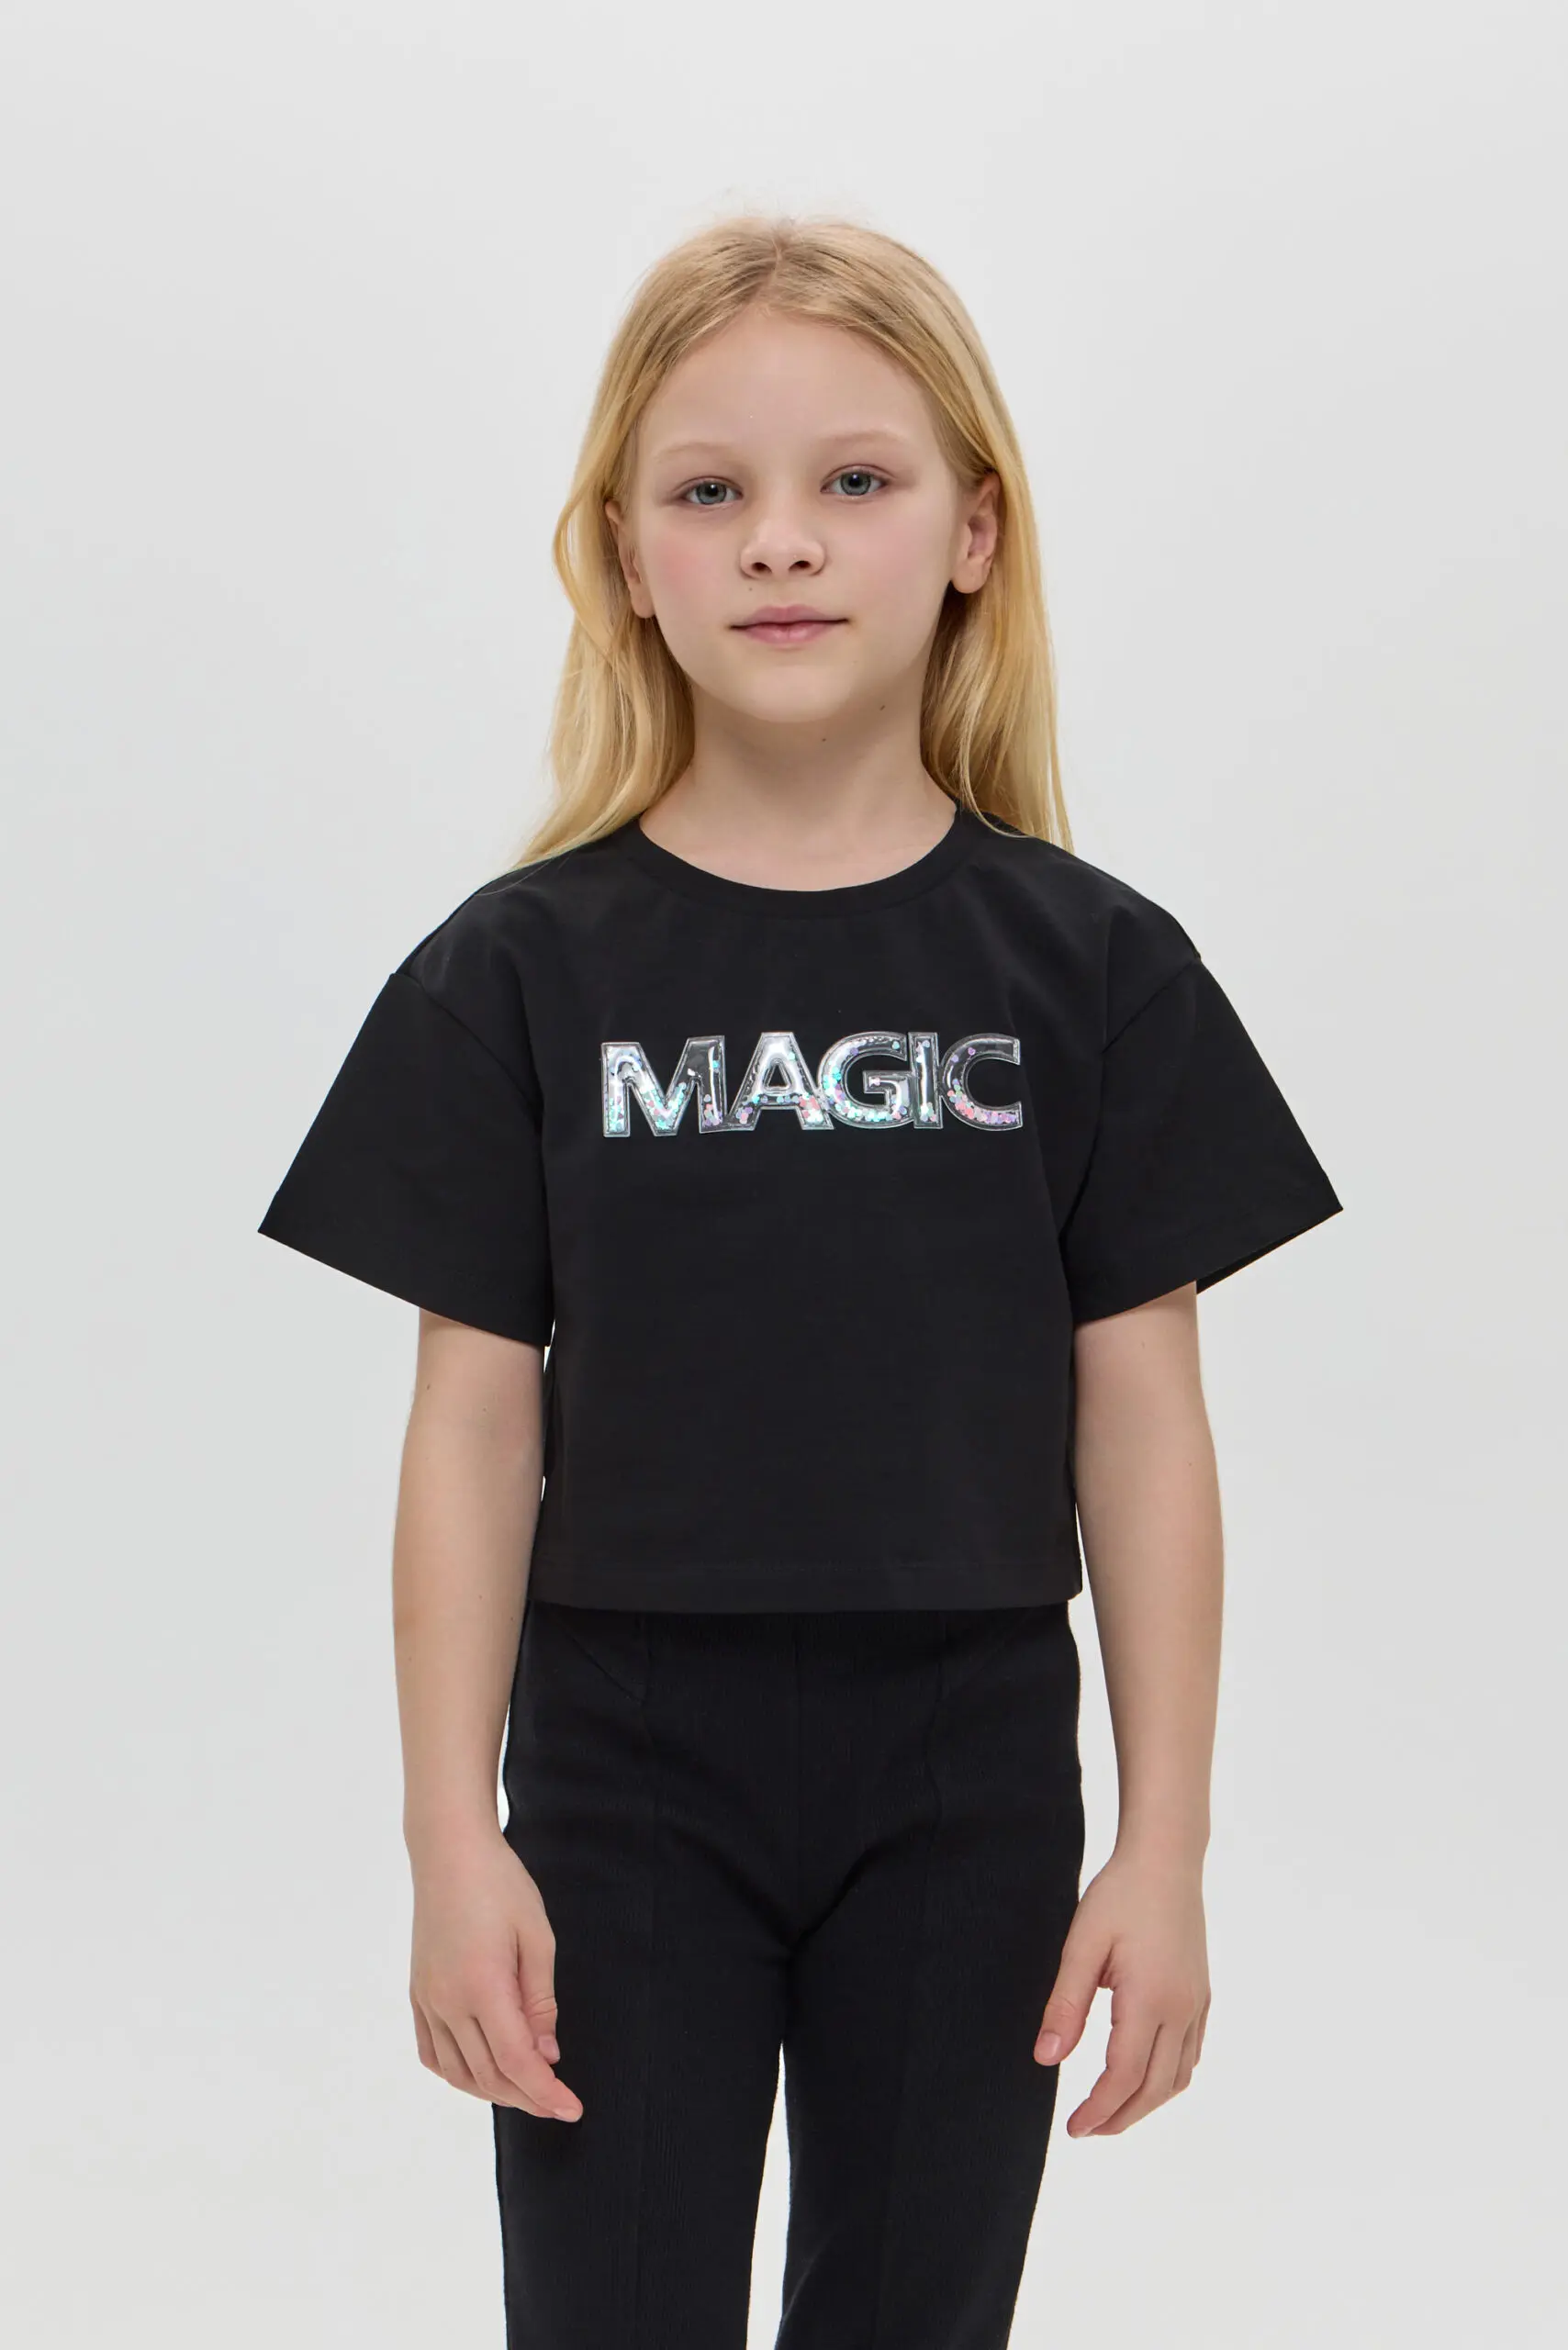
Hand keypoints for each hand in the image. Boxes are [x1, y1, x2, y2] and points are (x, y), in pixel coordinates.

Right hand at [408, 1827, 582, 2120]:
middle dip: (527, 2097)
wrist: (449, 1851)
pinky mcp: (417, 1993)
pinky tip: (481, 2071)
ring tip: (526, 2089)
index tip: (572, 2109)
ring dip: (493, 2091)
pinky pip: (432, 2052)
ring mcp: (427, 1999)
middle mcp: (447, 2001)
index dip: (546, 2093)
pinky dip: (458, 2074)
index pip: (517, 2062)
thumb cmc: (500, 1884)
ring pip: (457, 2072)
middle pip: (488, 2075)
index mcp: (481, 1987)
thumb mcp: (537, 1936)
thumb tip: (547, 2055)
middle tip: (558, 2102)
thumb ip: (541, 2002)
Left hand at [1032, 1846, 1209, 2136]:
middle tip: (1086, 2129)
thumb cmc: (1119, 1895)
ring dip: (1146, 2102)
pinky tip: (1145, 2075)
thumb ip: (1065, 2005)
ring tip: (1111, 2110)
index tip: (1074, 2129)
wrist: (1166, 1858)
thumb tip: (1046, 2059)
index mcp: (1150, 2000)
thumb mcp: (1082, 1945)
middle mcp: (1181, 2009)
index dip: (1098, 2109)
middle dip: (1120, 2117)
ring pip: (1178, 2076)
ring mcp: (1196, 2003)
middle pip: (1155, 2087)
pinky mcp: (1201, 1993)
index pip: (1123, 2076)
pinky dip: (1168, 2078)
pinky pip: (1191, 2053)